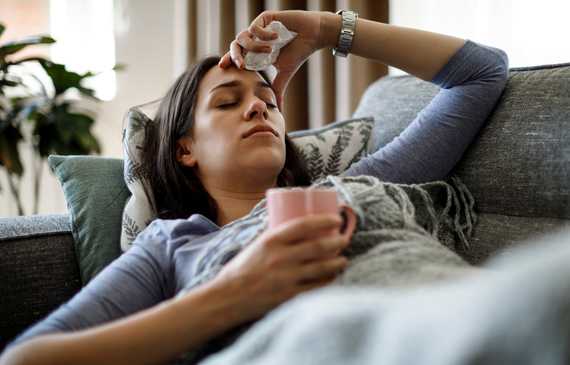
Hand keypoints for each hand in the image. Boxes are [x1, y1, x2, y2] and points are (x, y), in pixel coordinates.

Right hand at [209, 213, 349, 322]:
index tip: (336, 219)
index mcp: (271, 241)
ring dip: (337, 262)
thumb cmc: (242, 269)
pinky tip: (332, 276)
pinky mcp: (288, 295)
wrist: (228, 297)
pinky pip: (315, 287)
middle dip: (337, 241)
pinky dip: (327, 280)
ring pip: (321, 267)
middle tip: (344, 239)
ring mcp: (285, 278)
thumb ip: (277, 238)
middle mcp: (280, 258)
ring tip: (342, 259)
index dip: (324, 220)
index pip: (303, 225)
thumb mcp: (257, 245)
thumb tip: (300, 227)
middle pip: (317, 245)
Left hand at [219, 10, 326, 110]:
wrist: (313, 36)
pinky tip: (277, 37)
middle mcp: (255, 39)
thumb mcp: (285, 73)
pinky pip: (254, 27)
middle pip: (235, 45)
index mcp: (256, 52)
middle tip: (240, 66)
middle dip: (234, 56)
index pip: (238, 56)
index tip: (222, 68)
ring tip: (269, 51)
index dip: (229, 60)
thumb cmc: (299, 52)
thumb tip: (280, 109)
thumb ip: (277, 88)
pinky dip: (263, 35)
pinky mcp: (265, 18)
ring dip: (254, 46)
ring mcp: (259, 28)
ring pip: (242, 36)